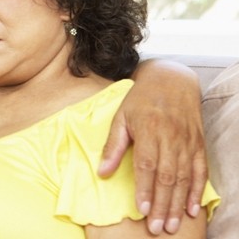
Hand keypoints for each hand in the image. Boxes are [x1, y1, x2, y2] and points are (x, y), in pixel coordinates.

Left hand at [98, 59, 207, 234]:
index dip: (145, 188)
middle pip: (167, 176)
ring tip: (171, 224)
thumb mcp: (121, 117)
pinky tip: (191, 208)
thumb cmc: (141, 100)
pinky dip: (197, 191)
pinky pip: (200, 171)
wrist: (171, 80)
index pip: (148, 164)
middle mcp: (171, 138)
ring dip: (178, 203)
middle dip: (161, 204)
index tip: (141, 209)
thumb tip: (102, 172)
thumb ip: (113, 145)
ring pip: (184, 178)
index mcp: (149, 130)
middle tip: (156, 228)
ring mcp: (187, 142)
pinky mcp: (198, 144)